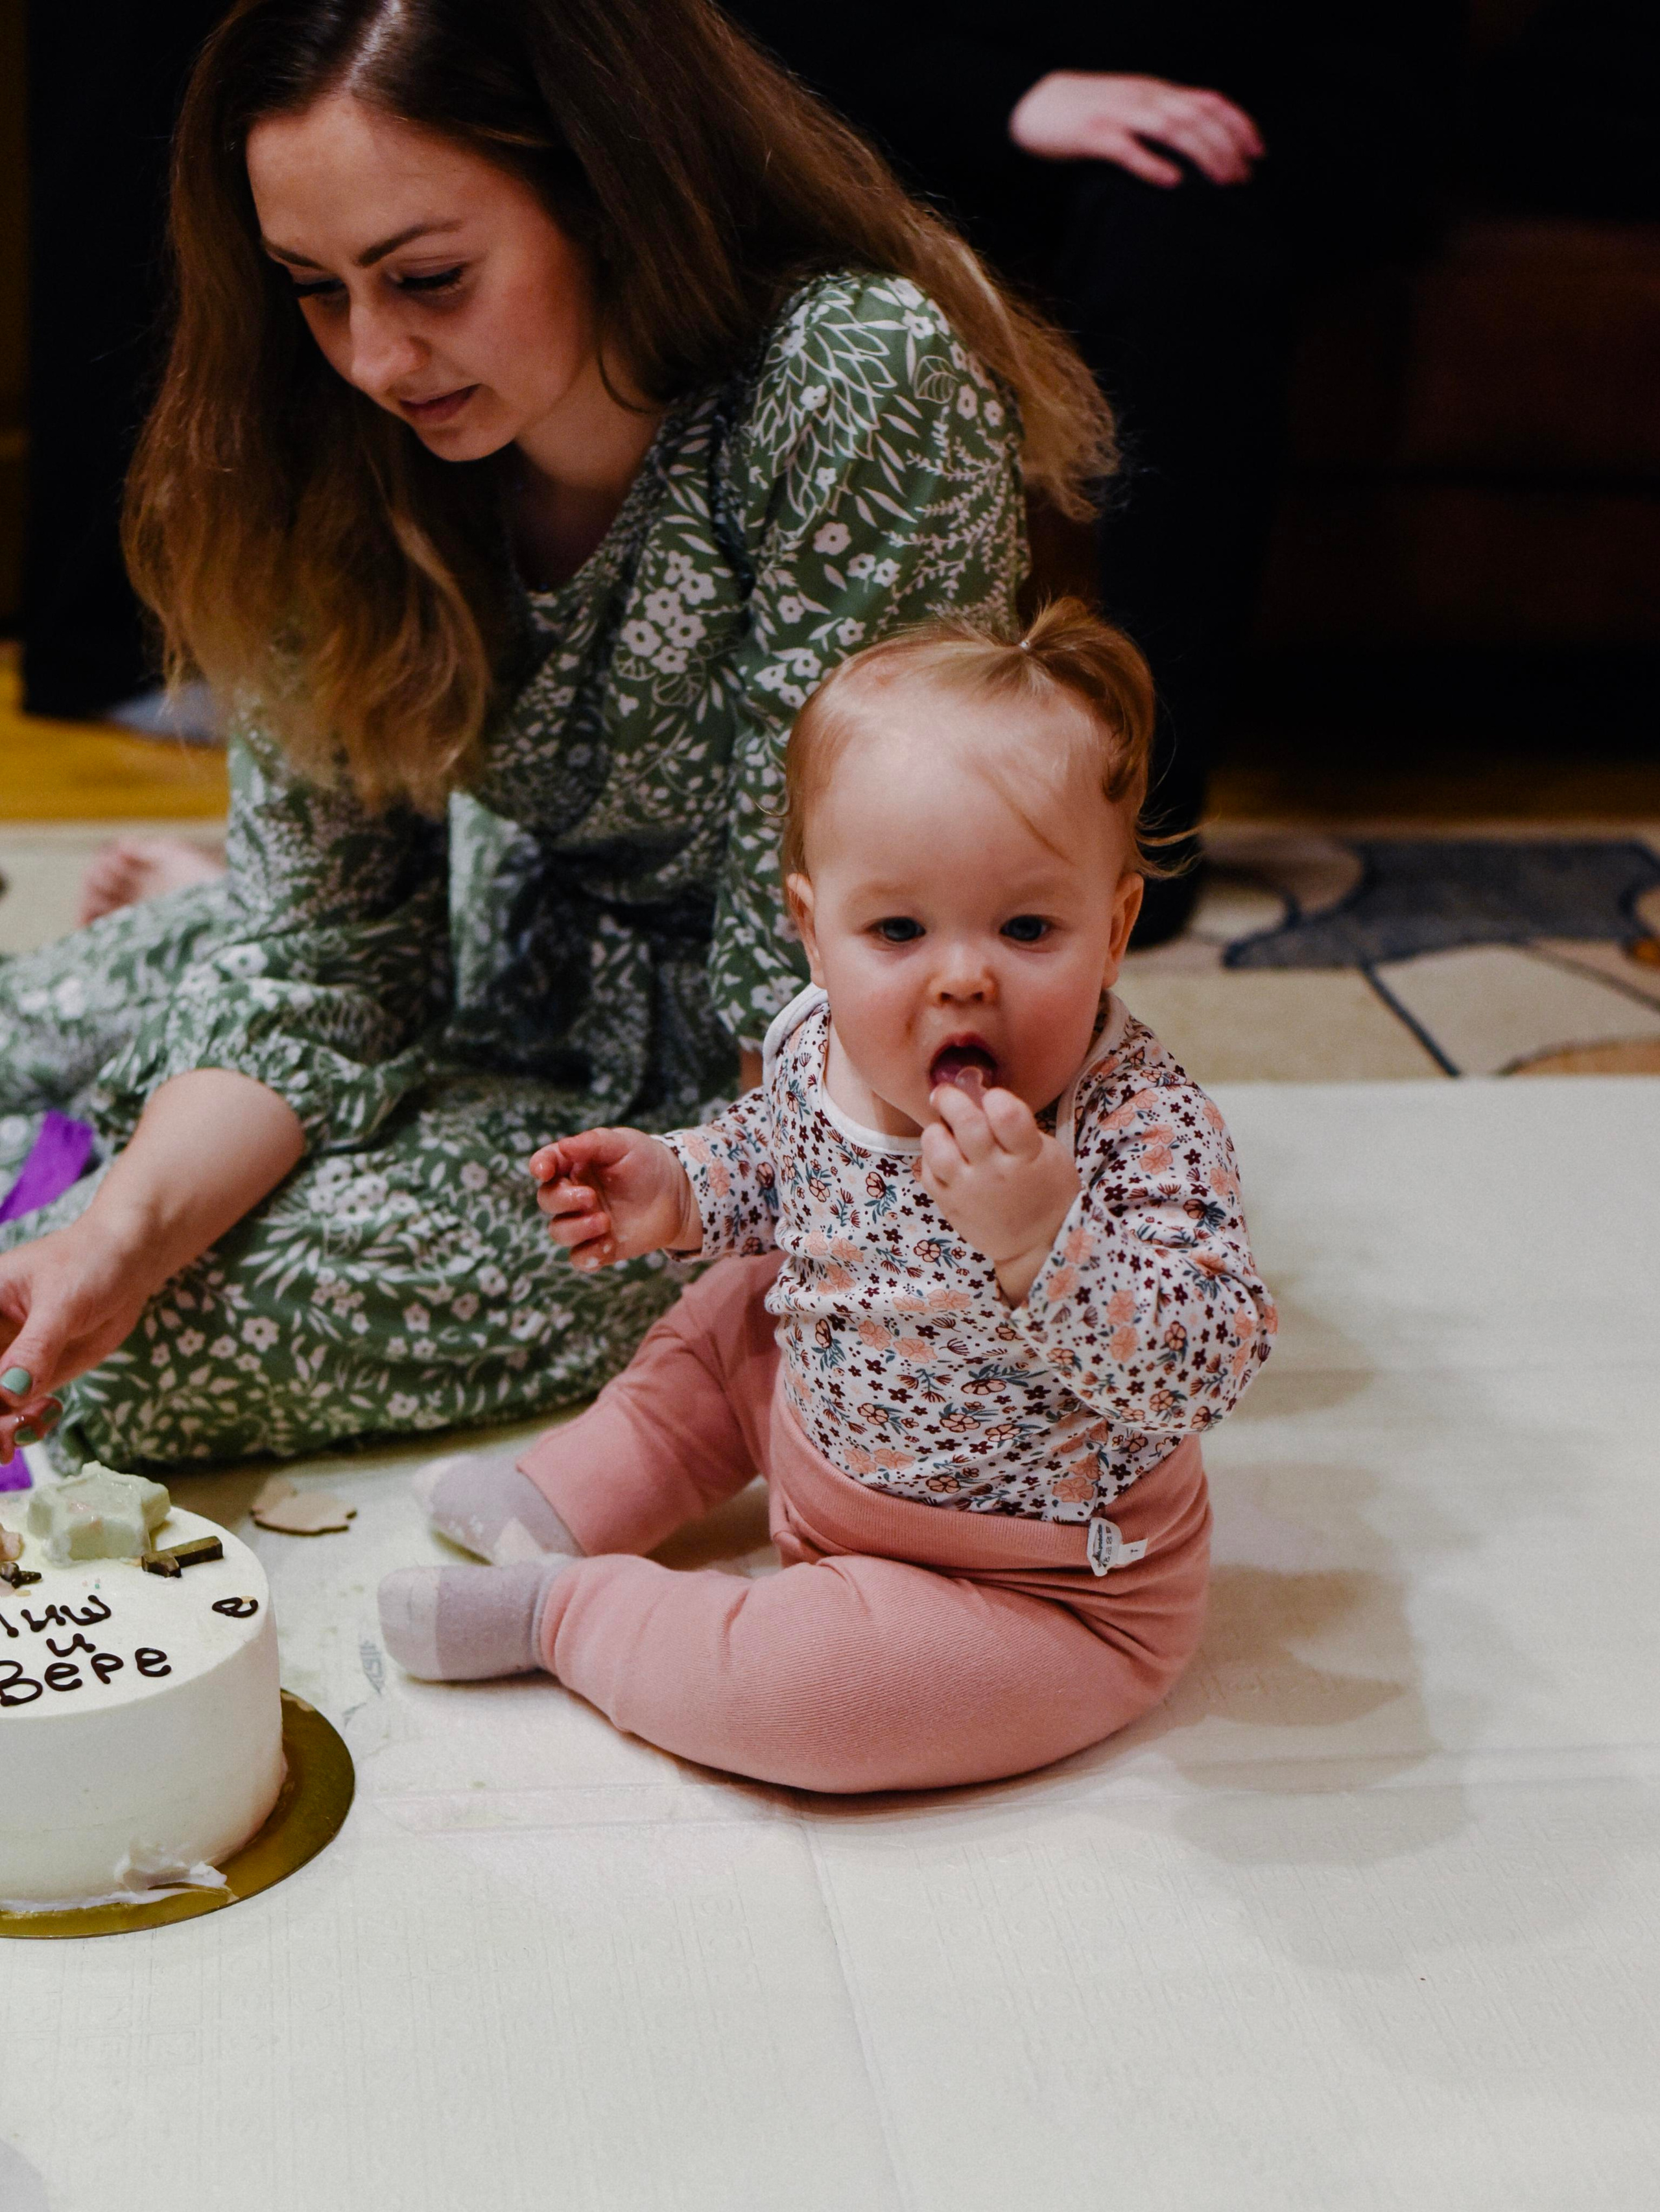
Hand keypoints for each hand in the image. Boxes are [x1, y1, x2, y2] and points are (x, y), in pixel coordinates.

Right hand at [0, 1216, 156, 1461]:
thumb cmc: (90, 1262)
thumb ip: (36, 1347)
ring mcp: (7, 1358)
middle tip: (7, 1434)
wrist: (129, 1263)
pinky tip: (44, 1416)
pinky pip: (15, 1410)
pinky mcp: (32, 1374)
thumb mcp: (62, 1302)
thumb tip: (9, 1391)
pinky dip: (24, 1423)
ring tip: (29, 1426)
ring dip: (2, 1427)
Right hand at [529, 1128, 701, 1271]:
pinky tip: (608, 1244)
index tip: (543, 1171)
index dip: (539, 1166)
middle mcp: (574, 1194)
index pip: (546, 1164)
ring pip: (559, 1232)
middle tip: (591, 1198)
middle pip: (547, 1200)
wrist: (679, 1193)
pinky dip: (588, 1254)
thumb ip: (592, 1143)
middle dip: (563, 1200)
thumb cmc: (647, 1162)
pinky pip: (579, 1258)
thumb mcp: (623, 1144)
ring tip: (605, 1221)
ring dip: (576, 1229)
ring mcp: (585, 1222)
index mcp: (574, 1165)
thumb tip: (562, 1147)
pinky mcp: (600, 1246)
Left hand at [919, 1083, 1079, 1305]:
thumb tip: (980, 1093)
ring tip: (942, 1129)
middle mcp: (995, 1171)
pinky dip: (929, 1158)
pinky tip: (942, 1154)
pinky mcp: (949, 1205)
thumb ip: (1017, 1126)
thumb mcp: (1046, 1152)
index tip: (991, 1095)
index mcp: (1027, 1155)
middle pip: (967, 1125)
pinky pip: (928, 1173)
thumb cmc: (1045, 1187)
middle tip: (946, 1093)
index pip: (1007, 1116)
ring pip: (938, 1150)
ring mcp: (969, 1190)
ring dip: (935, 1131)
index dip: (996, 1098)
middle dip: (952, 1099)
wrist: (1038, 1242)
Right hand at [1010, 72, 1263, 187]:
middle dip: (1226, 146)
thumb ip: (1161, 120)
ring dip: (1202, 154)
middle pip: (1196, 116)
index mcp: (1155, 91)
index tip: (1258, 153)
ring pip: (1171, 129)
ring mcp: (1118, 114)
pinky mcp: (1092, 135)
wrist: (1032, 106)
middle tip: (1243, 177)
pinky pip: (1127, 149)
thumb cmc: (1084, 114)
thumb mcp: (1131, 109)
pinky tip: (1172, 182)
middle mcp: (1143, 98)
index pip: (1208, 101)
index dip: (1238, 124)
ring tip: (1221, 180)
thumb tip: (1197, 144)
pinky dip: (1152, 164)